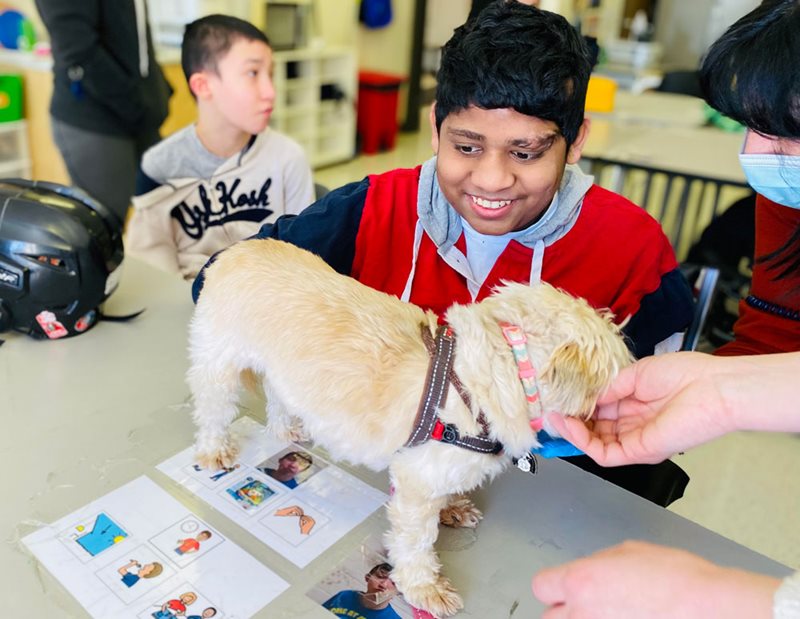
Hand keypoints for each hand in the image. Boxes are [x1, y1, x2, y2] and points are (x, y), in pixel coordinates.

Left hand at [532, 541, 778, 618]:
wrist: (710, 610)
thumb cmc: (677, 580)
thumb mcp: (629, 552)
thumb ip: (598, 563)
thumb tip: (588, 572)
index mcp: (580, 582)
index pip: (542, 586)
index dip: (555, 586)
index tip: (565, 589)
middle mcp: (582, 615)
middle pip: (550, 618)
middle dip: (567, 612)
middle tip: (589, 608)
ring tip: (612, 614)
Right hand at [548, 352, 734, 465]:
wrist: (713, 388)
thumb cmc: (684, 375)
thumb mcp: (636, 374)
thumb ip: (609, 389)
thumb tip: (586, 398)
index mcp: (634, 405)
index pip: (599, 412)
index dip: (578, 408)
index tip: (559, 400)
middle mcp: (633, 425)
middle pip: (594, 430)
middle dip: (570, 422)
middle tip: (550, 411)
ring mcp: (636, 440)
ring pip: (595, 444)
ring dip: (572, 433)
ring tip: (555, 418)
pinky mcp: (639, 452)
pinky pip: (604, 454)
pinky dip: (583, 442)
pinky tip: (570, 425)